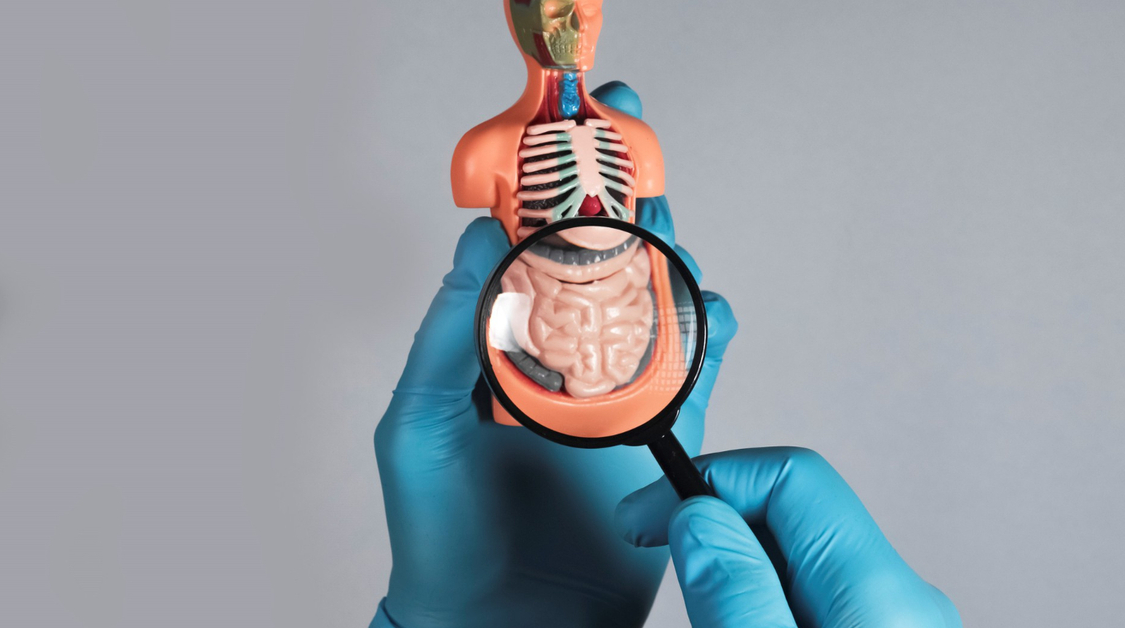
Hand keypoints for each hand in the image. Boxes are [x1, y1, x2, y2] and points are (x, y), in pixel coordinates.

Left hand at [370, 83, 738, 627]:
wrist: (497, 625)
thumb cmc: (440, 533)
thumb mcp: (418, 426)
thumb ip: (448, 335)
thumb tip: (480, 242)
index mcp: (497, 344)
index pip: (527, 247)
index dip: (550, 188)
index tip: (570, 136)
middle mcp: (558, 360)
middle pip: (602, 262)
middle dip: (623, 203)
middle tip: (637, 161)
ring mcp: (611, 394)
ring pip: (653, 302)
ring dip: (669, 257)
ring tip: (670, 234)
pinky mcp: (658, 435)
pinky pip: (694, 371)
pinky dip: (707, 332)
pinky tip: (705, 309)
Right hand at [616, 448, 962, 627]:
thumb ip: (739, 598)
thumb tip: (699, 519)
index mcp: (881, 596)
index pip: (792, 477)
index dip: (711, 479)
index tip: (648, 514)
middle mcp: (898, 600)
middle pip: (791, 515)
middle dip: (713, 522)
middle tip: (652, 547)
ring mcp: (891, 623)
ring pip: (794, 559)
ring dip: (731, 565)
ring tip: (694, 605)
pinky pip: (808, 596)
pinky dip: (756, 596)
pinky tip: (732, 618)